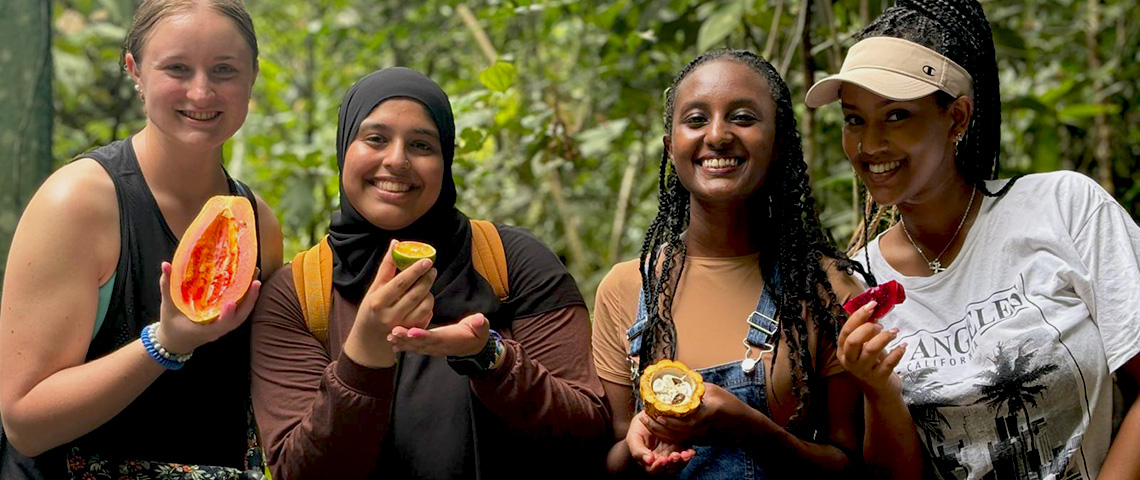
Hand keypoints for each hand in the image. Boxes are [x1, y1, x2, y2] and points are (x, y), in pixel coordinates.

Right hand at [155, 261, 260, 353]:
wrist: (175, 342)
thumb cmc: (171, 325)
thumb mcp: (167, 306)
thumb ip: (167, 286)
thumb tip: (166, 265)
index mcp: (203, 330)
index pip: (219, 325)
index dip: (226, 316)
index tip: (231, 303)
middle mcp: (217, 331)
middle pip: (238, 319)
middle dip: (249, 301)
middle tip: (255, 282)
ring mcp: (223, 328)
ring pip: (241, 316)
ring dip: (250, 299)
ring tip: (256, 280)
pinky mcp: (225, 324)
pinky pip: (239, 313)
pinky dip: (246, 302)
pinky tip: (249, 287)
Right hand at [343, 240, 436, 366]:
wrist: (368, 339)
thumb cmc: (371, 308)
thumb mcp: (374, 288)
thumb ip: (386, 267)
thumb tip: (396, 243)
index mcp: (378, 301)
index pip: (400, 283)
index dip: (415, 270)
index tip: (427, 260)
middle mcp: (389, 315)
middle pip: (415, 294)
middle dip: (427, 279)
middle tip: (432, 268)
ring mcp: (401, 326)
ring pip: (424, 305)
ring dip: (429, 292)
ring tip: (427, 283)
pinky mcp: (410, 333)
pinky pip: (426, 316)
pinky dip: (428, 305)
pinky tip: (425, 298)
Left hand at [387, 313, 489, 356]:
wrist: (474, 347)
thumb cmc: (477, 333)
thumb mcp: (482, 328)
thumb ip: (480, 325)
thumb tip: (480, 320)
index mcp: (452, 340)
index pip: (436, 338)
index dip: (424, 335)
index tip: (412, 332)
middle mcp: (440, 347)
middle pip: (422, 343)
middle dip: (407, 338)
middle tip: (394, 332)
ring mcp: (434, 349)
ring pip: (416, 347)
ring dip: (403, 342)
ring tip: (390, 336)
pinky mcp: (430, 348)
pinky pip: (416, 348)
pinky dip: (404, 345)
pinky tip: (393, 341)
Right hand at [626, 411, 694, 474]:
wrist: (648, 415)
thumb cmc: (638, 428)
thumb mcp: (634, 437)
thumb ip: (638, 450)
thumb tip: (649, 461)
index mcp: (648, 459)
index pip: (653, 469)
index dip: (658, 466)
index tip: (662, 459)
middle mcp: (660, 459)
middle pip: (668, 468)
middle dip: (673, 463)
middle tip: (675, 456)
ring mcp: (671, 453)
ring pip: (678, 463)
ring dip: (683, 460)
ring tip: (685, 454)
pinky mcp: (680, 446)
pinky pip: (686, 454)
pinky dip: (689, 454)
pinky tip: (691, 451)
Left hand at [643, 383, 753, 445]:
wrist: (744, 427)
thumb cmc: (732, 407)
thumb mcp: (715, 391)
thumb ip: (697, 387)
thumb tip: (681, 379)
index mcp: (703, 416)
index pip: (680, 420)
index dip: (665, 417)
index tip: (653, 410)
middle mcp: (699, 429)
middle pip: (673, 432)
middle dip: (656, 426)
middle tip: (644, 417)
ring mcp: (699, 438)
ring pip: (675, 438)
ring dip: (660, 431)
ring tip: (648, 422)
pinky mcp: (699, 441)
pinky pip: (680, 439)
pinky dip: (668, 434)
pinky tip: (660, 427)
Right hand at [838, 300, 905, 398]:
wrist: (879, 391)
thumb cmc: (871, 364)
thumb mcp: (864, 348)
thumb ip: (865, 332)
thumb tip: (874, 311)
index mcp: (843, 351)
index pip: (846, 331)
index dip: (859, 316)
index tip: (872, 305)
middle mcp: (850, 362)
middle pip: (854, 341)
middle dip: (868, 328)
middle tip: (880, 325)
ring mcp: (864, 371)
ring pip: (871, 349)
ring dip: (885, 337)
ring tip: (894, 332)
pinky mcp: (879, 378)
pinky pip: (889, 362)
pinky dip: (898, 351)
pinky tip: (903, 345)